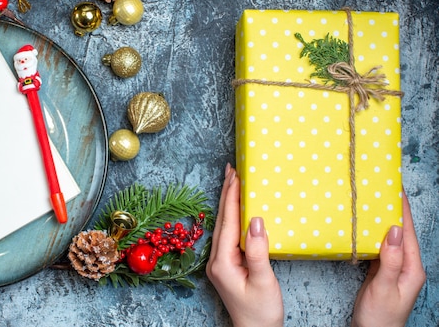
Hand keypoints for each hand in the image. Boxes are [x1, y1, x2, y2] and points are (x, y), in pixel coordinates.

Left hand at [206, 164, 282, 326]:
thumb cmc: (261, 312)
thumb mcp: (263, 281)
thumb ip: (259, 252)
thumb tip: (257, 220)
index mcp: (223, 262)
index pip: (228, 222)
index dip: (232, 197)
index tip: (236, 175)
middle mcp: (217, 260)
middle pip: (222, 220)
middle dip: (226, 193)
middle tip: (231, 170)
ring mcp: (220, 262)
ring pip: (224, 226)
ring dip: (228, 203)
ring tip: (233, 181)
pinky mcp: (227, 265)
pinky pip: (229, 234)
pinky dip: (233, 217)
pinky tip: (238, 209)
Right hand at [351, 192, 425, 326]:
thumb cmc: (380, 317)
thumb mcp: (384, 288)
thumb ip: (391, 260)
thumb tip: (395, 230)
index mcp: (412, 268)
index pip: (408, 232)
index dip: (403, 210)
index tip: (396, 189)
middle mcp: (406, 265)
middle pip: (401, 232)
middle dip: (394, 210)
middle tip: (382, 189)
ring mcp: (394, 268)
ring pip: (389, 238)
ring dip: (382, 220)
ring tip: (373, 202)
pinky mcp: (382, 271)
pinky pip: (379, 247)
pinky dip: (372, 233)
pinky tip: (365, 226)